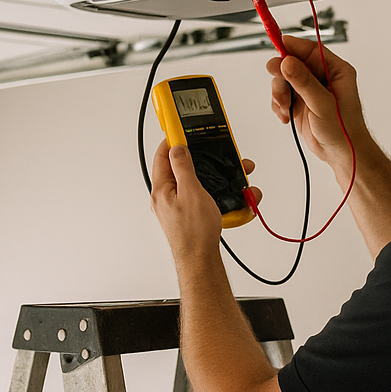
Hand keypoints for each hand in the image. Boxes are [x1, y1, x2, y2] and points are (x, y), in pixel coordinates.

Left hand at [150, 142, 261, 263]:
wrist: (200, 260)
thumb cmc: (194, 232)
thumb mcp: (190, 192)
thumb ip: (182, 168)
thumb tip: (176, 149)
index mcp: (161, 189)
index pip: (162, 156)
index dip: (173, 141)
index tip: (183, 131)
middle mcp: (165, 197)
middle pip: (180, 169)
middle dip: (200, 160)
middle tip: (212, 153)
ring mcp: (176, 207)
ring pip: (193, 183)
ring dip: (211, 177)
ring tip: (229, 177)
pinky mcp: (187, 215)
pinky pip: (199, 197)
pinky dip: (212, 192)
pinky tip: (226, 195)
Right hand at [266, 35, 368, 179]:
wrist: (342, 154)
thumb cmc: (344, 130)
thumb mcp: (323, 104)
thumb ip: (304, 82)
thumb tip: (288, 62)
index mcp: (335, 71)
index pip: (311, 50)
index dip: (293, 47)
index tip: (277, 45)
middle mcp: (322, 77)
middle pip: (293, 62)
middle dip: (282, 73)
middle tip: (278, 82)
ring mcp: (310, 90)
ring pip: (285, 78)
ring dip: (279, 92)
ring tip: (284, 106)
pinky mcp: (301, 103)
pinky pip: (282, 94)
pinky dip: (279, 104)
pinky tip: (285, 115)